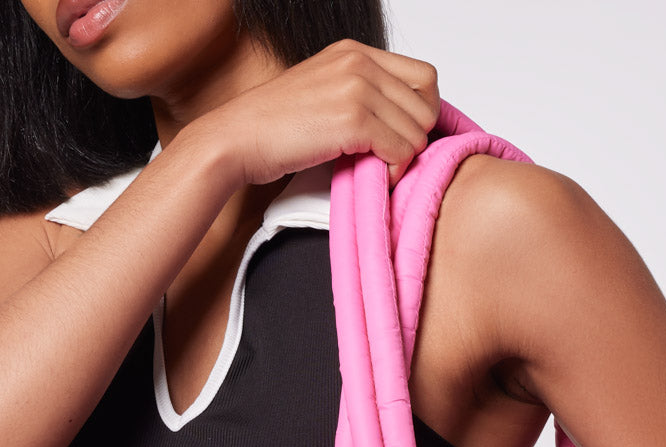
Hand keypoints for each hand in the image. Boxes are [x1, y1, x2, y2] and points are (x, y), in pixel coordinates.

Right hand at [196, 38, 440, 189]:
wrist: (237, 138)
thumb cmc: (275, 126)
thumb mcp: (326, 93)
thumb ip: (364, 96)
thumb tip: (405, 124)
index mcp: (354, 52)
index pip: (425, 77)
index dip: (422, 113)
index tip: (402, 136)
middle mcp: (359, 62)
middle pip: (427, 106)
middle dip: (415, 139)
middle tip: (389, 159)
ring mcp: (356, 88)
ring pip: (417, 132)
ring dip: (404, 159)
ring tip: (377, 168)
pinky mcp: (352, 119)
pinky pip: (401, 150)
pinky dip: (394, 171)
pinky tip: (373, 176)